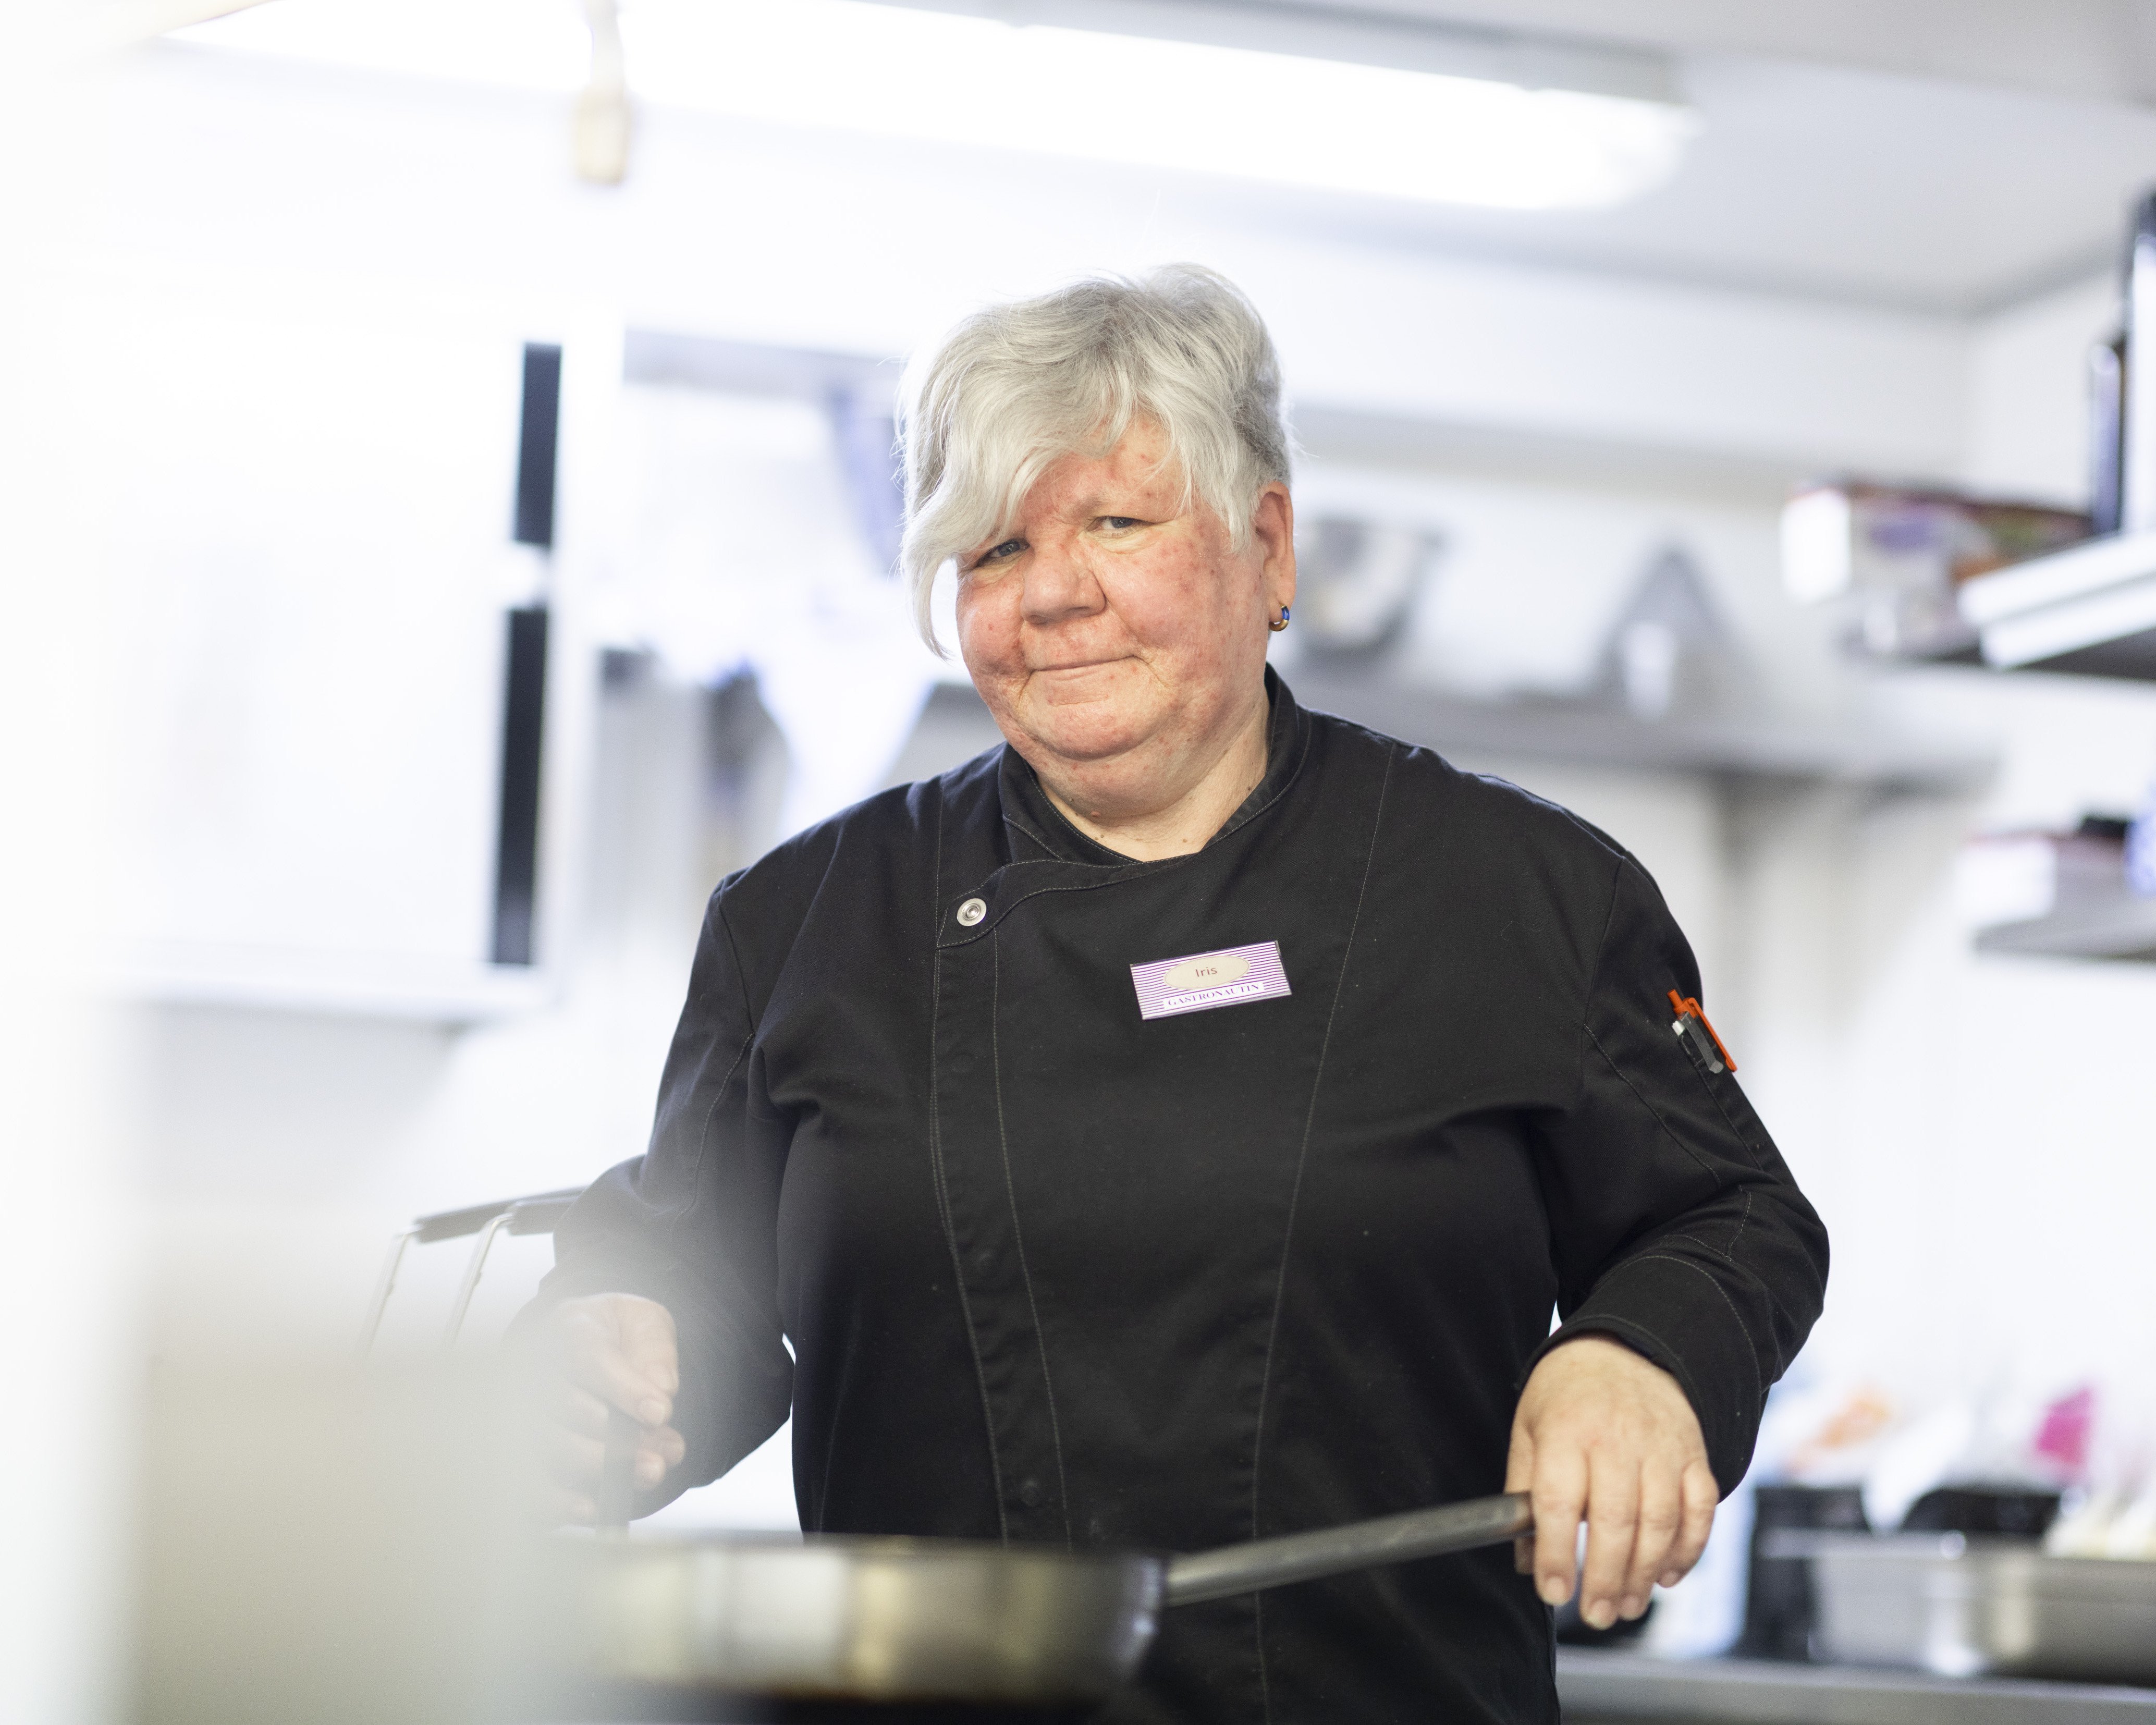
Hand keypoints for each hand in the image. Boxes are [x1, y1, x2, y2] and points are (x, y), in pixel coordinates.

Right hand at [534, 1293, 686, 1523]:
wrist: (598, 1346)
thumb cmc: (620, 1335)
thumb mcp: (647, 1326)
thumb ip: (656, 1352)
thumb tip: (661, 1389)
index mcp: (569, 1328)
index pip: (588, 1357)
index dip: (624, 1388)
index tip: (660, 1413)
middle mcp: (536, 1370)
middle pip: (561, 1407)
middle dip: (616, 1439)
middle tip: (660, 1456)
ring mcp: (522, 1414)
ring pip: (545, 1447)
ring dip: (598, 1468)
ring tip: (648, 1473)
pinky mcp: (521, 1457)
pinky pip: (526, 1485)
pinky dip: (557, 1502)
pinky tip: (592, 1508)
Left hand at [1505, 1334, 1715, 1628]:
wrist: (1627, 1347)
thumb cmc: (1569, 1393)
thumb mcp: (1528, 1427)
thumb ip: (1522, 1490)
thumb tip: (1524, 1560)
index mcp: (1567, 1429)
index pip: (1557, 1501)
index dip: (1555, 1553)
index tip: (1553, 1592)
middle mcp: (1617, 1438)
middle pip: (1615, 1520)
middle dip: (1605, 1578)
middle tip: (1595, 1614)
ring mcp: (1662, 1447)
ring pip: (1660, 1523)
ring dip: (1644, 1574)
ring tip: (1627, 1606)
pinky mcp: (1694, 1456)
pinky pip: (1700, 1511)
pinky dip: (1688, 1550)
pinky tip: (1667, 1576)